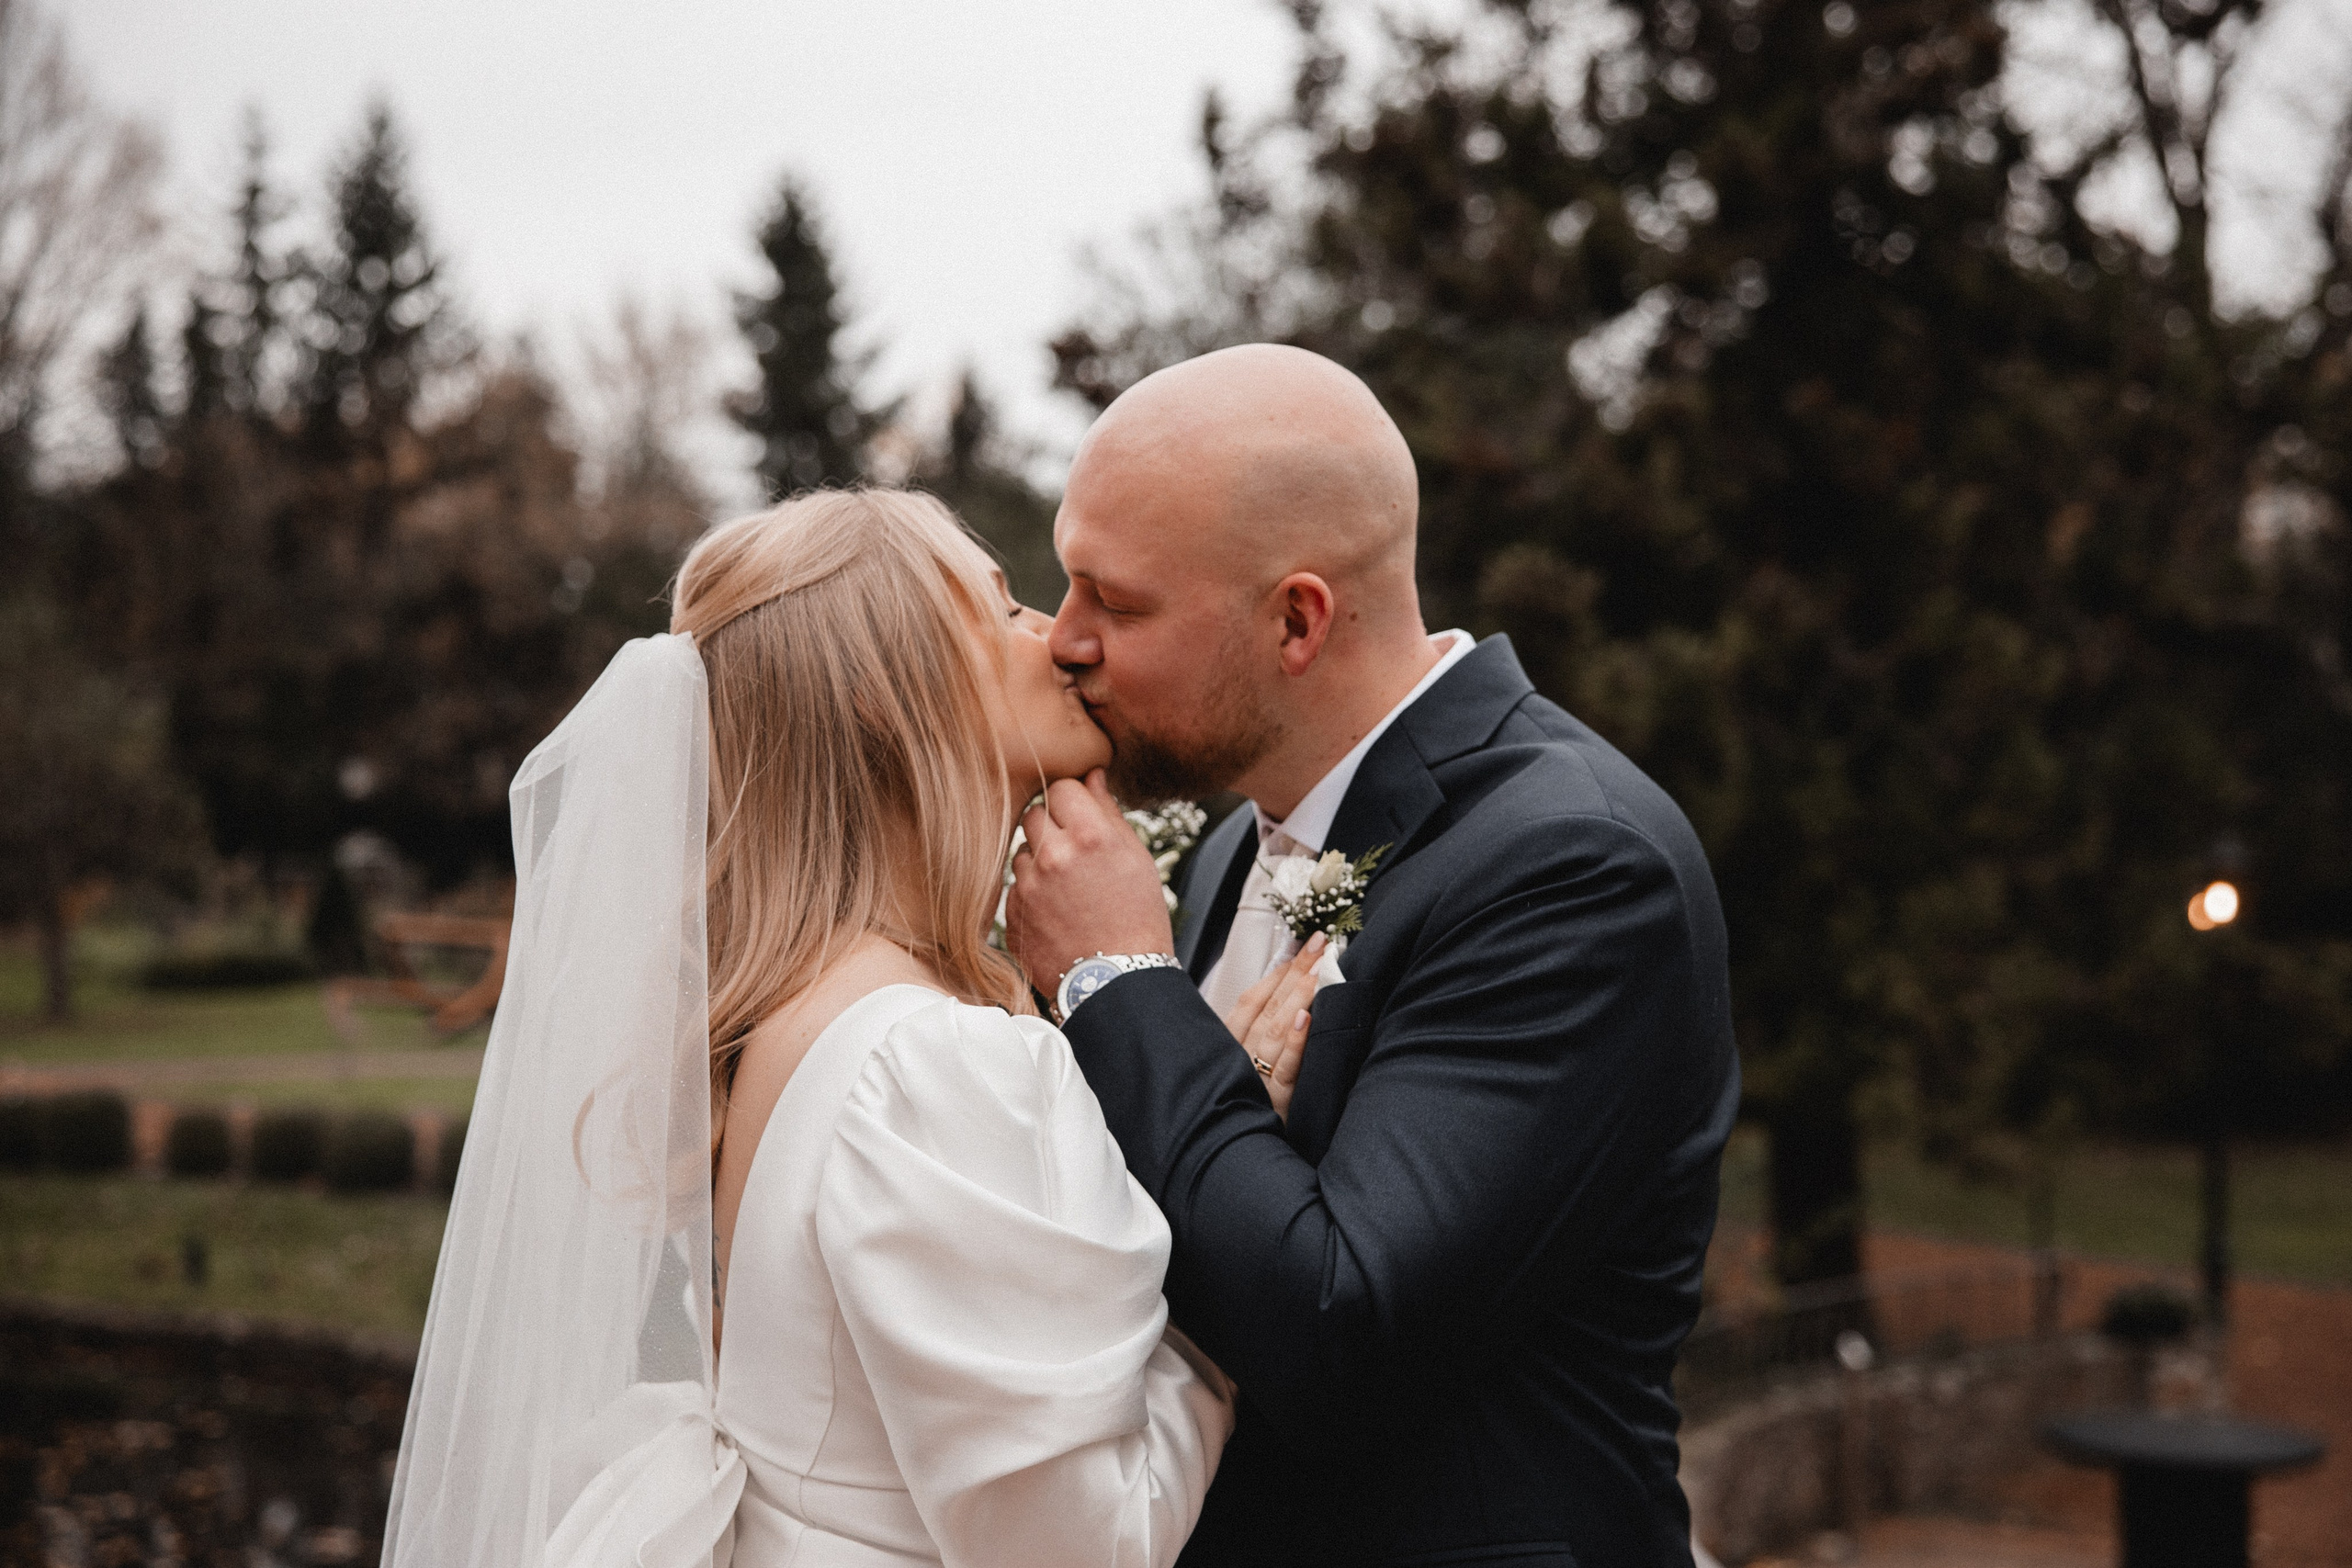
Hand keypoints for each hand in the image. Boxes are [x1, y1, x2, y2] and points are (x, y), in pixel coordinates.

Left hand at [1007, 770, 1175, 995]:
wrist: (1119, 982)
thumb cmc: (1137, 917)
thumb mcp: (1136, 858)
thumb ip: (1107, 812)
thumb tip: (1091, 775)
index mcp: (1090, 836)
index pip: (1062, 788)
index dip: (1074, 803)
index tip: (1082, 820)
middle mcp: (1054, 856)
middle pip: (1035, 814)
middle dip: (1052, 828)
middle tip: (1075, 855)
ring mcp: (1028, 886)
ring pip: (1022, 851)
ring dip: (1039, 862)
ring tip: (1069, 890)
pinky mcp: (1013, 913)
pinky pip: (1015, 886)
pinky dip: (1031, 894)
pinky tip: (1057, 913)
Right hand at [1223, 932, 1322, 1120]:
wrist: (1245, 1160)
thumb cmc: (1249, 1113)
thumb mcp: (1241, 1074)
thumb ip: (1256, 1037)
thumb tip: (1288, 997)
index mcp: (1227, 1050)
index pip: (1249, 1002)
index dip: (1274, 972)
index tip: (1298, 945)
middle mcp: (1239, 1061)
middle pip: (1267, 1008)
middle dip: (1294, 971)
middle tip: (1318, 941)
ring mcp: (1259, 1081)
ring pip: (1277, 1030)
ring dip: (1299, 995)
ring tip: (1319, 966)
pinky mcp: (1280, 1105)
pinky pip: (1288, 1068)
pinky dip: (1296, 1041)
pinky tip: (1307, 1017)